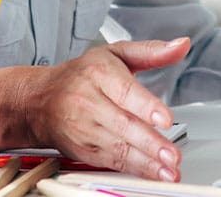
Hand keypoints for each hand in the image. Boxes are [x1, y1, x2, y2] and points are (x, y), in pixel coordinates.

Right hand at [27, 38, 190, 179]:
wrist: (39, 100)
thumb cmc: (82, 75)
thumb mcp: (115, 53)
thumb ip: (151, 51)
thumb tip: (181, 46)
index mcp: (99, 73)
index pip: (124, 91)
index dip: (146, 106)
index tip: (165, 119)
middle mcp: (89, 102)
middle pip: (123, 124)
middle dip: (150, 143)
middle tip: (172, 155)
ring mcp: (84, 129)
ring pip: (117, 148)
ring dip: (145, 162)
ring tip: (167, 171)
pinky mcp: (83, 150)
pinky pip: (110, 162)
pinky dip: (133, 170)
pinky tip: (152, 173)